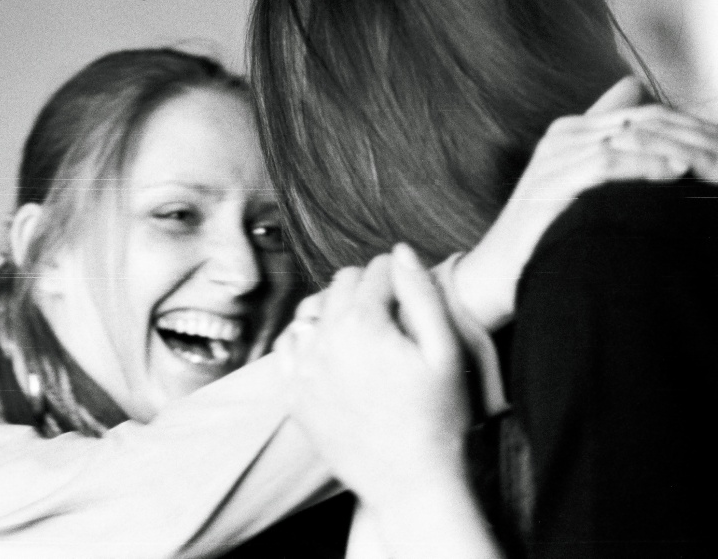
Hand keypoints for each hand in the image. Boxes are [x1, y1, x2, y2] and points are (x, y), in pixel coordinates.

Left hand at [279, 244, 470, 507]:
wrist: (410, 483)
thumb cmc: (438, 417)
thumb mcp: (446, 351)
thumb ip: (421, 293)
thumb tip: (399, 251)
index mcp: (361, 324)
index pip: (374, 271)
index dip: (398, 277)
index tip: (410, 295)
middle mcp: (322, 341)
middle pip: (340, 284)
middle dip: (368, 288)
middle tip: (392, 313)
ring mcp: (301, 369)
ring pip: (311, 310)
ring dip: (335, 309)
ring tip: (365, 331)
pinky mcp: (292, 395)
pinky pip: (288, 344)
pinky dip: (308, 338)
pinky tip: (333, 350)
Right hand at [455, 76, 717, 330]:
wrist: (498, 269)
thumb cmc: (544, 228)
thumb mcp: (576, 179)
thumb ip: (603, 141)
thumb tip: (635, 91)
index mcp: (569, 130)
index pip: (640, 112)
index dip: (685, 124)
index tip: (717, 145)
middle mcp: (560, 138)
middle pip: (639, 121)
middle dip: (687, 135)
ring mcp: (552, 160)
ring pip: (626, 139)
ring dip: (672, 149)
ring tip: (706, 163)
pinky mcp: (549, 184)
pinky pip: (604, 164)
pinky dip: (642, 165)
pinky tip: (672, 173)